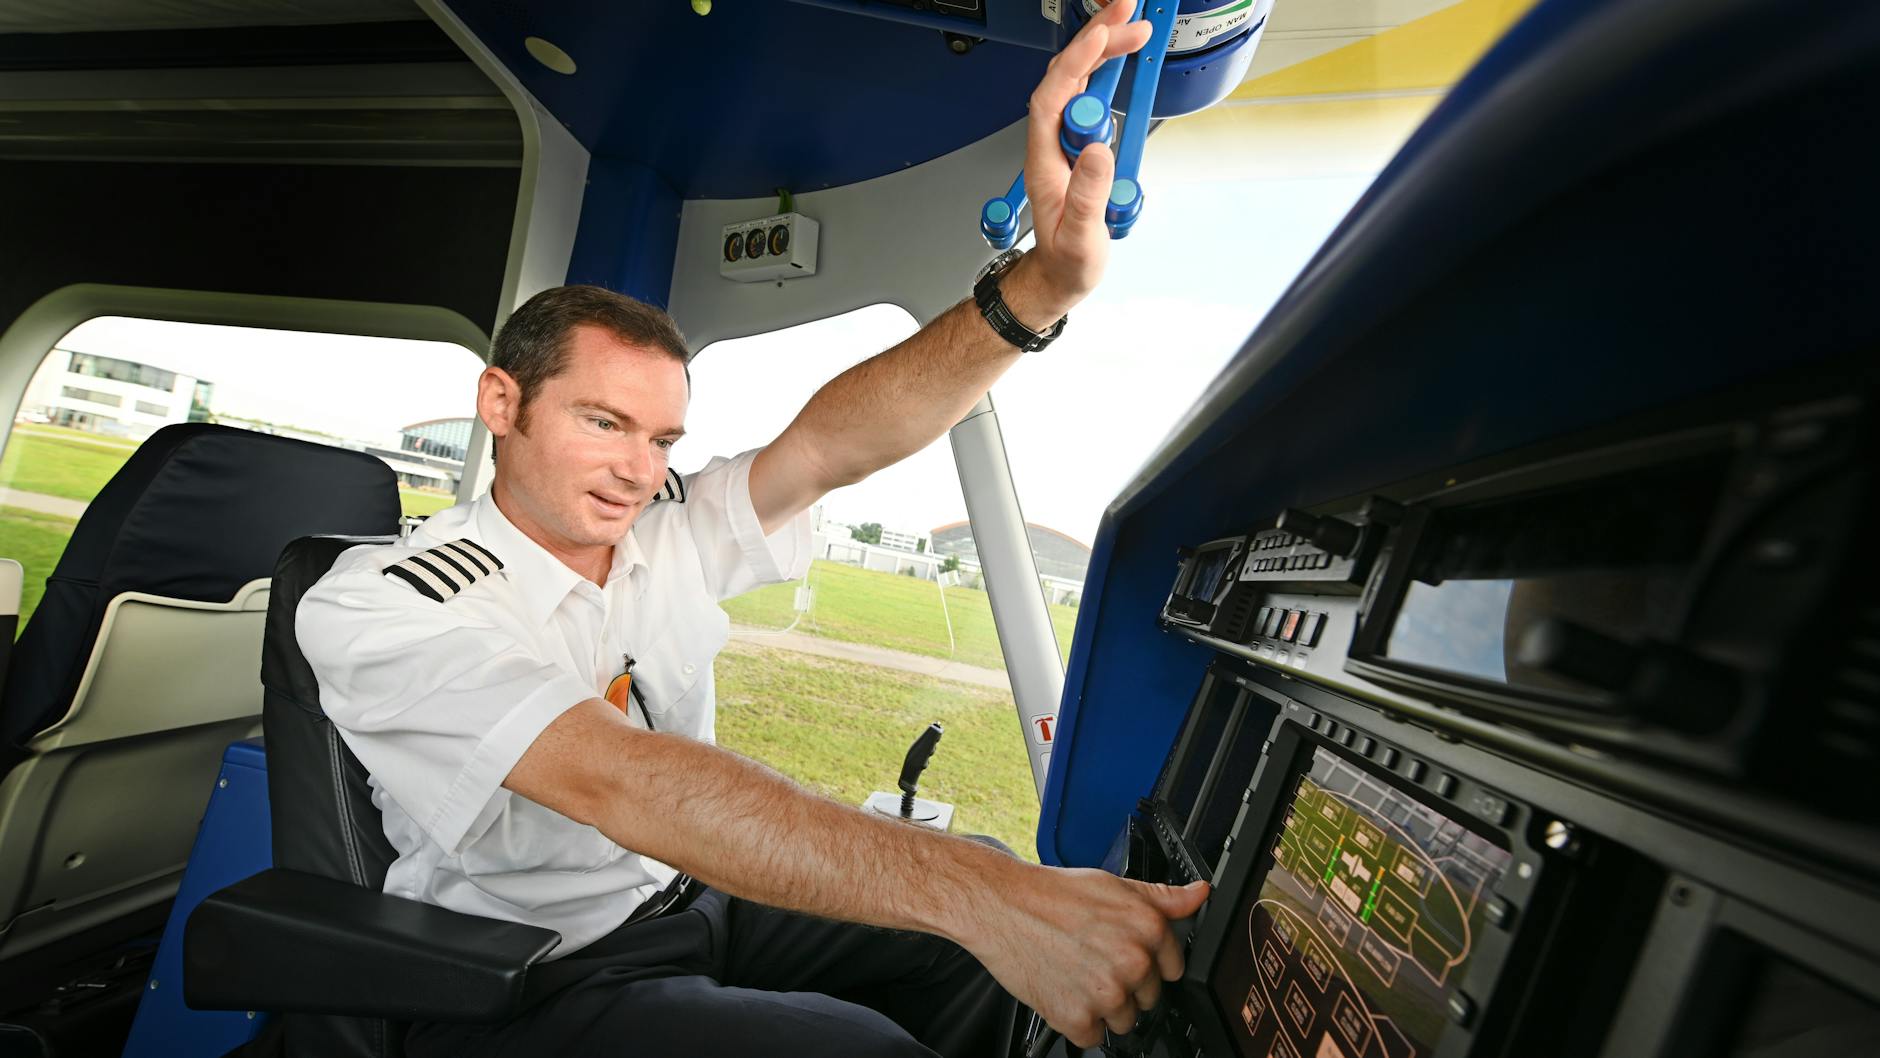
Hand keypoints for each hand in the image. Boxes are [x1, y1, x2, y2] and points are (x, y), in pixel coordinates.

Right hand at [960, 862, 1208, 1049]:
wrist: (1002, 906)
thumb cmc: (1052, 895)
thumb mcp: (1114, 885)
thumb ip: (1162, 897)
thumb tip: (1198, 895)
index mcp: (1149, 929)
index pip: (1172, 969)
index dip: (1148, 965)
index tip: (1126, 957)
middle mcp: (1133, 962)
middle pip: (1148, 999)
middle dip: (1125, 986)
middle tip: (1093, 962)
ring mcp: (1106, 993)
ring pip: (1123, 1021)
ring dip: (1103, 1007)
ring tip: (1076, 975)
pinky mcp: (1077, 1017)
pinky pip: (1092, 1036)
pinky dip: (1077, 1022)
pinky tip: (1063, 991)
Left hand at [1010, 0, 1152, 324]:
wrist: (1059, 274)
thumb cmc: (1065, 259)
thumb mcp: (1079, 236)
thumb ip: (1087, 195)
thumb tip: (1099, 150)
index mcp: (1045, 160)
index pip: (1054, 97)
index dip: (1076, 63)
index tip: (1102, 36)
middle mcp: (1052, 143)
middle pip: (1067, 78)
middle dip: (1095, 40)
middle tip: (1128, 15)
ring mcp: (1066, 142)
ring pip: (1079, 83)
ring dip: (1103, 50)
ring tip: (1132, 26)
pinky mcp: (1080, 145)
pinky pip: (1090, 98)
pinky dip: (1106, 71)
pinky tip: (1121, 55)